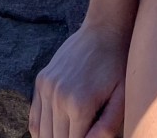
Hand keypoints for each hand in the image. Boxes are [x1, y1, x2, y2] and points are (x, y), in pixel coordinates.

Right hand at [29, 20, 128, 137]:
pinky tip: (56, 131)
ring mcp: (46, 87)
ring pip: (43, 133)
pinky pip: (34, 118)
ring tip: (73, 130)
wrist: (104, 29)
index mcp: (79, 105)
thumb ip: (107, 127)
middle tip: (84, 132)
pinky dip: (42, 131)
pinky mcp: (41, 80)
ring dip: (56, 137)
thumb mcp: (122, 97)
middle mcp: (58, 97)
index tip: (91, 135)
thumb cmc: (117, 66)